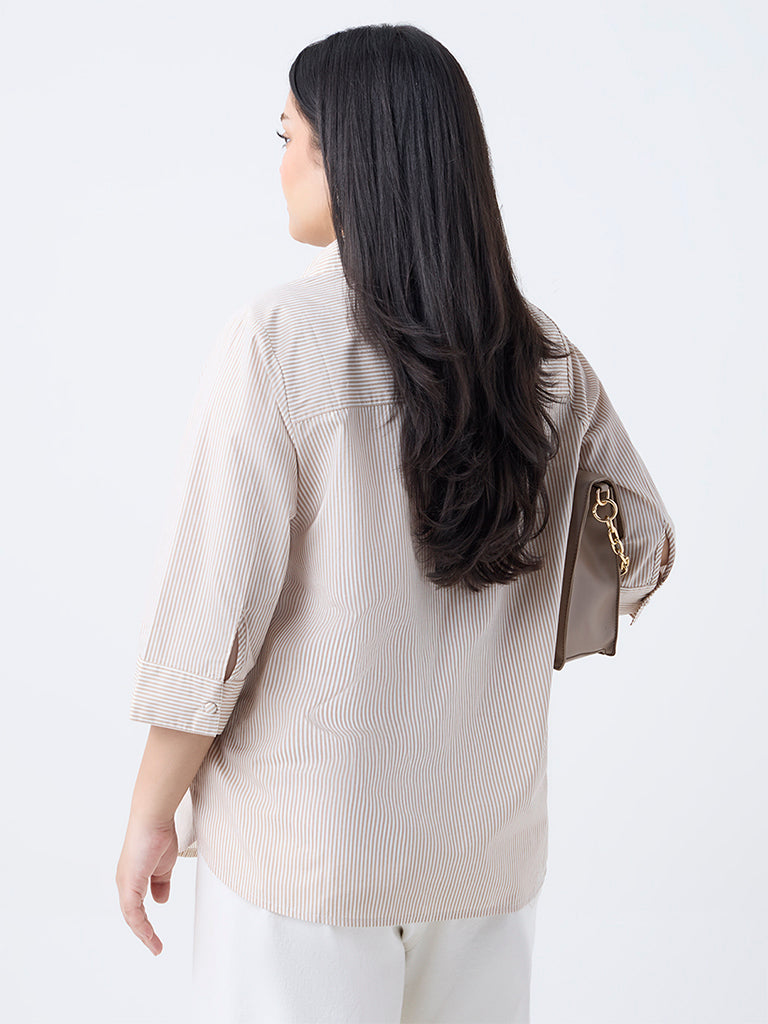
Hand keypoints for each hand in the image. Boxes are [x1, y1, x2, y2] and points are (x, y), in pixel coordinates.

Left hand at [116, 814, 177, 955]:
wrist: (153, 820)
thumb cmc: (158, 834)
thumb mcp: (164, 865)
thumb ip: (162, 883)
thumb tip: (161, 899)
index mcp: (133, 878)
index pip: (136, 907)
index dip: (145, 923)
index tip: (154, 936)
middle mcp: (125, 882)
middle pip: (132, 916)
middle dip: (144, 933)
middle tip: (155, 946)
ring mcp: (125, 883)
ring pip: (131, 917)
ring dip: (143, 933)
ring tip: (154, 946)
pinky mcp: (129, 884)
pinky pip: (132, 912)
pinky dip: (141, 926)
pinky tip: (148, 934)